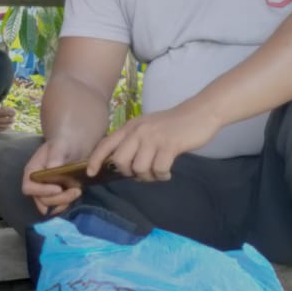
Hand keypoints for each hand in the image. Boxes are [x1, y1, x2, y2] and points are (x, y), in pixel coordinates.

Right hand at [21, 139, 93, 215]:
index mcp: (32, 171)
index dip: (41, 191)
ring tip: (78, 191)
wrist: (73, 146)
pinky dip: (67, 204)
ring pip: (50, 205)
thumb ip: (55, 156)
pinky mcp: (55, 195)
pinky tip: (76, 195)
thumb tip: (51, 168)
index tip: (59, 188)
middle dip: (59, 198)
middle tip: (76, 191)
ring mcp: (45, 191)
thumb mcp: (60, 146)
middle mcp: (36, 184)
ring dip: (64, 202)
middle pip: (41, 200)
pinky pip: (58, 206)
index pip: (29, 188)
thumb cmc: (64, 143)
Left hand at [87, 98, 222, 182]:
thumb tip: (123, 167)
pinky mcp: (169, 145)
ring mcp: (153, 137)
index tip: (91, 173)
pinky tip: (167, 173)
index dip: (95, 160)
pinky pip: (158, 170)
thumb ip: (134, 142)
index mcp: (130, 127)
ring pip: (139, 168)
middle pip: (120, 161)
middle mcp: (138, 131)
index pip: (105, 144)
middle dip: (128, 173)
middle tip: (142, 173)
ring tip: (158, 172)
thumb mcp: (147, 128)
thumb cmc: (173, 125)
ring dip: (148, 176)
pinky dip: (162, 176)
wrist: (200, 114)